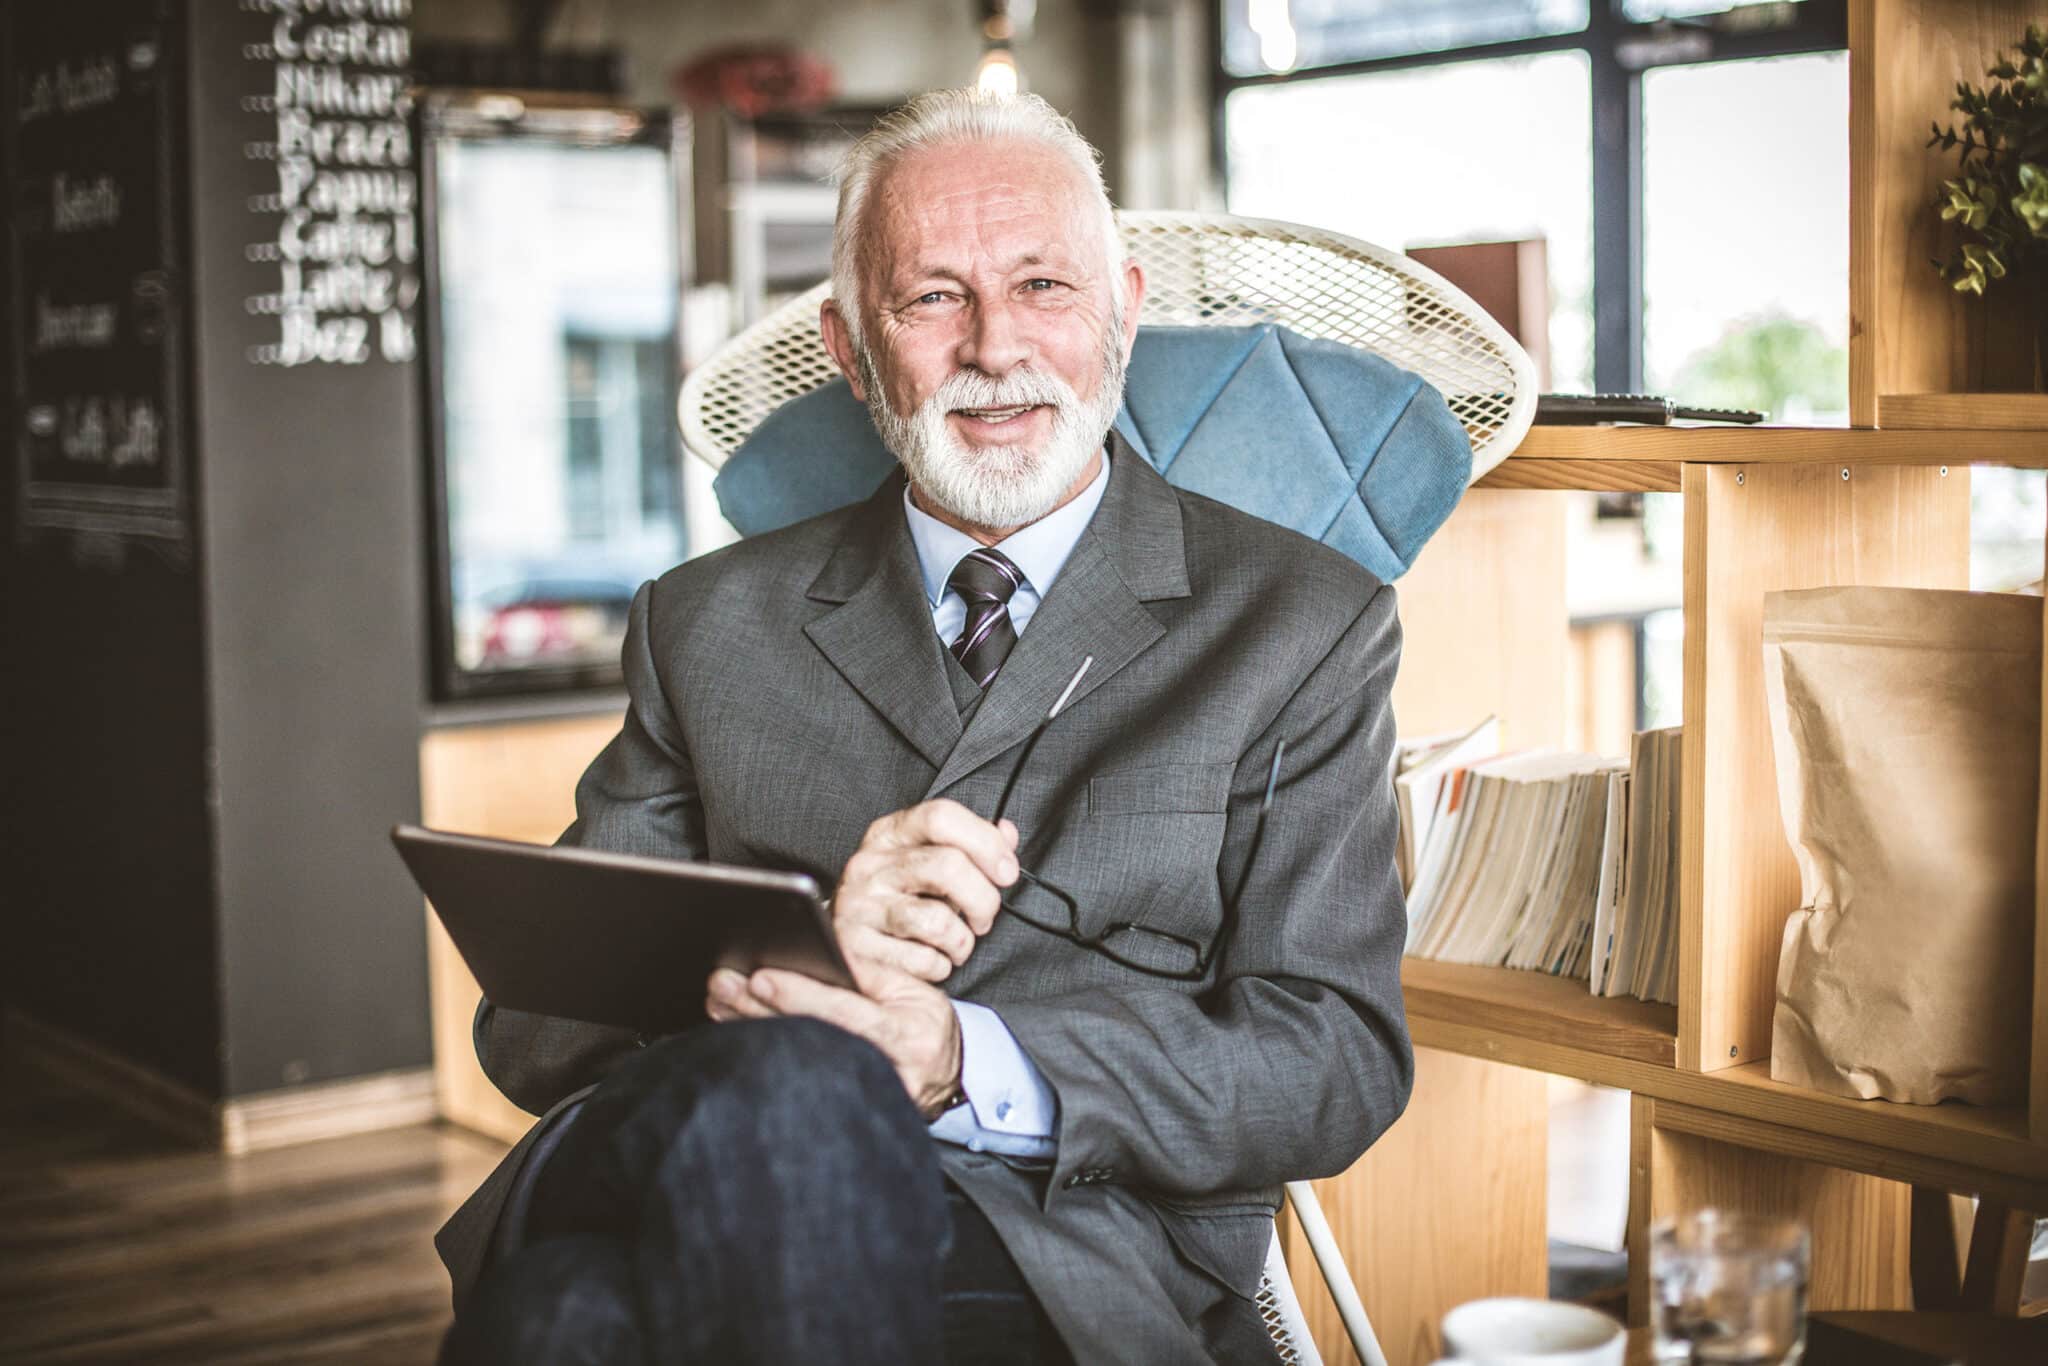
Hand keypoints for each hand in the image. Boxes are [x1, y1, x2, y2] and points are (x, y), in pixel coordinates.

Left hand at [704, 960, 963, 1116]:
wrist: (949, 1080)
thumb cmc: (927, 1028)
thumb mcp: (912, 990)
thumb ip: (868, 971)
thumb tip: (824, 945)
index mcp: (904, 1035)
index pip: (843, 1012)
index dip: (800, 994)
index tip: (760, 977)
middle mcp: (884, 1071)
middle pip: (809, 1038)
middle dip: (759, 1009)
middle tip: (723, 984)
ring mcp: (862, 1097)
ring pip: (795, 1063)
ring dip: (751, 1029)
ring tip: (719, 1001)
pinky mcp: (842, 1110)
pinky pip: (797, 1080)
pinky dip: (764, 1054)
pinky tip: (736, 1031)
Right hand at [831, 799, 1019, 982]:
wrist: (849, 945)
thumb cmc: (900, 899)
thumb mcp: (929, 861)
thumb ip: (971, 846)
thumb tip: (1007, 833)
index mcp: (888, 834)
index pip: (941, 816)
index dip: (985, 842)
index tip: (1006, 871)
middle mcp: (868, 865)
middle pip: (947, 866)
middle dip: (983, 899)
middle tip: (984, 917)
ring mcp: (858, 906)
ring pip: (937, 920)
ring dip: (962, 940)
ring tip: (956, 943)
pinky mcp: (857, 948)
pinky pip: (922, 959)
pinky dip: (939, 966)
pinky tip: (929, 959)